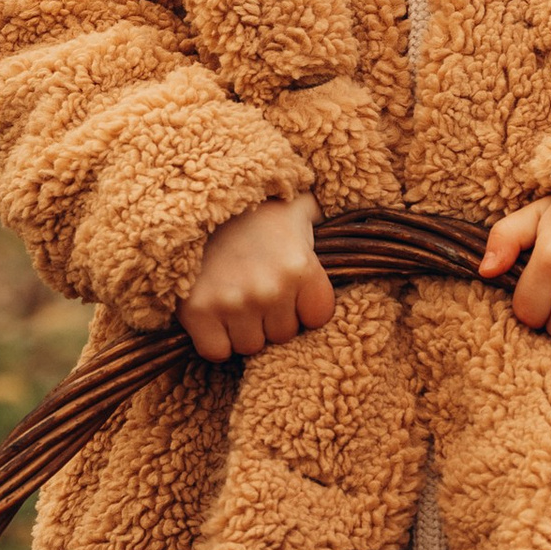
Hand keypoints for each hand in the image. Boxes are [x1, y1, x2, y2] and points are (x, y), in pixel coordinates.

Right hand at [180, 197, 335, 361]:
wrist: (195, 198)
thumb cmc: (253, 209)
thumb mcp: (298, 208)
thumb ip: (323, 223)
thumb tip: (355, 218)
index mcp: (301, 267)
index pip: (317, 317)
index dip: (302, 307)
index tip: (288, 292)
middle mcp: (270, 289)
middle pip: (281, 335)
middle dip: (270, 318)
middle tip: (254, 291)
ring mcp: (233, 302)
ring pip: (250, 346)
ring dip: (242, 330)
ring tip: (233, 298)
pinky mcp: (198, 312)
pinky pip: (216, 351)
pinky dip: (214, 340)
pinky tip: (212, 315)